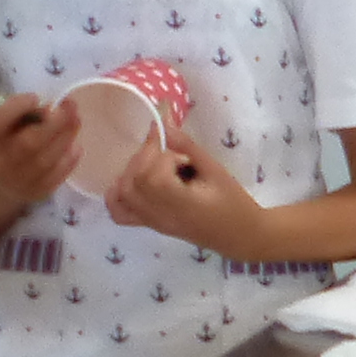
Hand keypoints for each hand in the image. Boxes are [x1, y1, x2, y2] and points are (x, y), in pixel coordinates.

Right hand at [0, 93, 81, 206]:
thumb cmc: (1, 144)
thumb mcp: (0, 125)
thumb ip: (17, 111)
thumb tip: (49, 103)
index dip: (16, 107)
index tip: (36, 97)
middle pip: (28, 143)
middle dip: (54, 122)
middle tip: (71, 106)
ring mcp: (17, 181)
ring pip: (46, 160)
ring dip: (66, 137)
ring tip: (76, 120)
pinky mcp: (36, 193)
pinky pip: (56, 175)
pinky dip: (69, 158)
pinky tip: (75, 145)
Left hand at [105, 130, 263, 258]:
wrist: (238, 235)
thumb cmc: (232, 202)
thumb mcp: (215, 169)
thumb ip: (187, 146)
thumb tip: (163, 121)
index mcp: (181, 204)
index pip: (154, 178)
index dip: (162, 157)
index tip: (180, 153)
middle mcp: (160, 216)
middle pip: (133, 183)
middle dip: (145, 158)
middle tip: (167, 153)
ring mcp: (151, 222)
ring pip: (122, 194)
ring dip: (132, 170)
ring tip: (155, 164)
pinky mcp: (148, 224)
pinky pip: (119, 213)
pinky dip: (117, 193)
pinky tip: (134, 180)